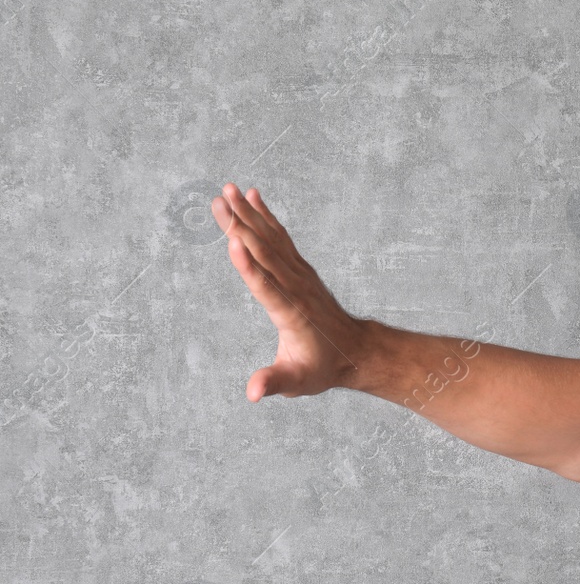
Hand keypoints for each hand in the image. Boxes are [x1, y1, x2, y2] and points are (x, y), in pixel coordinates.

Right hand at [212, 184, 368, 401]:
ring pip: (271, 240)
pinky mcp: (300, 269)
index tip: (233, 241)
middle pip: (264, 253)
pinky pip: (282, 238)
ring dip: (249, 214)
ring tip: (228, 189)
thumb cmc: (322, 370)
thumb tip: (252, 393)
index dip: (249, 266)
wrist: (355, 352)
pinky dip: (267, 217)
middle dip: (241, 226)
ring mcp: (299, 275)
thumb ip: (274, 383)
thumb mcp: (297, 382)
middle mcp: (295, 288)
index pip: (267, 287)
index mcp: (290, 313)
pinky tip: (254, 197)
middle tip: (219, 199)